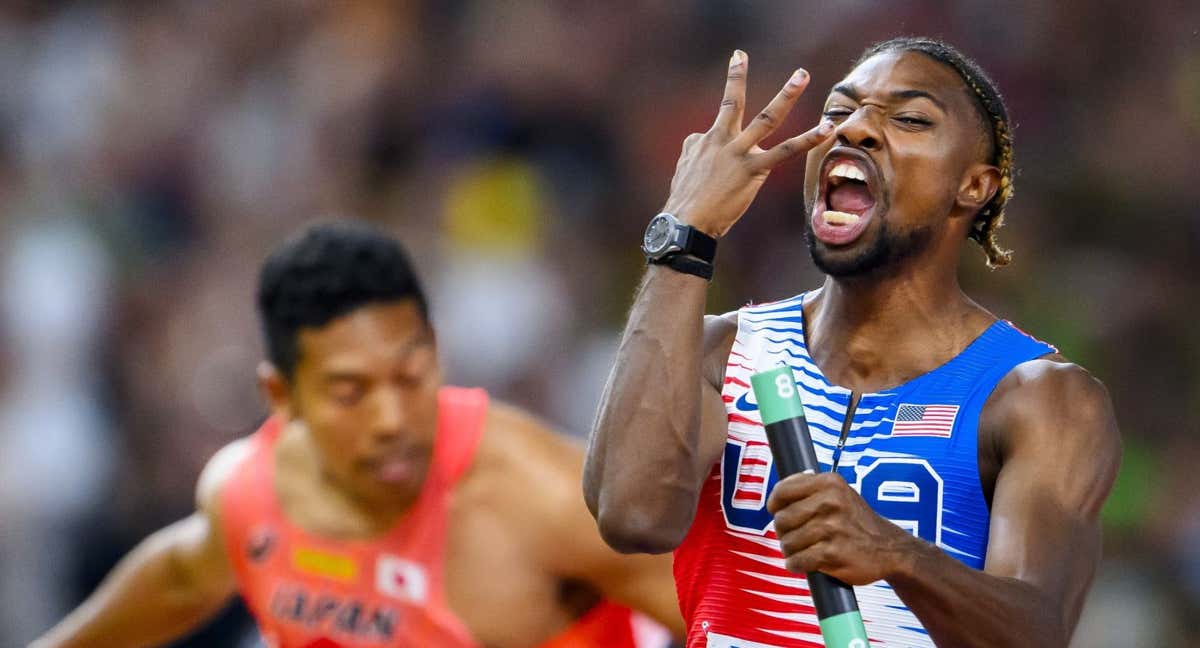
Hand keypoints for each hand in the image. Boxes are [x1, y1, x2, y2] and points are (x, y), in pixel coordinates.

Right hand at [663, 50, 834, 237]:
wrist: (685, 222)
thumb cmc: (685, 202)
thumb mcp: (684, 170)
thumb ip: (694, 150)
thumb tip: (699, 139)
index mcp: (705, 141)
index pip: (719, 122)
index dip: (729, 97)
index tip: (735, 67)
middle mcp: (721, 140)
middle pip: (732, 103)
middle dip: (736, 76)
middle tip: (741, 54)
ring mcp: (738, 153)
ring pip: (766, 119)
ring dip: (786, 96)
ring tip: (802, 75)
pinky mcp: (753, 170)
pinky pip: (786, 152)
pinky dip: (809, 139)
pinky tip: (828, 129)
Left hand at [767, 472, 919, 585]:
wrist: (890, 548)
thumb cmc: (857, 521)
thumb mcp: (839, 493)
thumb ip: (809, 489)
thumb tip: (775, 499)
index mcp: (829, 483)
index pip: (783, 490)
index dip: (774, 504)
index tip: (776, 512)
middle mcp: (830, 502)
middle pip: (781, 520)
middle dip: (783, 532)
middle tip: (795, 536)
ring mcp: (832, 528)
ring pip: (787, 542)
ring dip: (790, 551)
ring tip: (803, 550)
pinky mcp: (832, 553)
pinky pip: (798, 561)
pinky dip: (796, 565)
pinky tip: (804, 563)